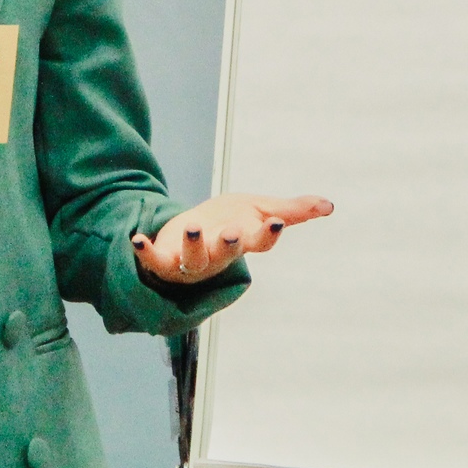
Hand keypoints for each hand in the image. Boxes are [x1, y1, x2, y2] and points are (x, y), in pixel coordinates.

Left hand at [133, 193, 333, 284]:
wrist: (188, 232)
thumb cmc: (229, 221)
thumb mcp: (259, 210)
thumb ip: (293, 211)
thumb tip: (330, 206)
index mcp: (245, 240)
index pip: (261, 241)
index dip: (269, 234)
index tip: (276, 223)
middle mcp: (220, 255)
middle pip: (227, 254)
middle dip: (230, 244)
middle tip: (232, 233)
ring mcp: (192, 261)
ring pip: (194, 259)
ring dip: (194, 245)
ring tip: (193, 226)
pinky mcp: (165, 260)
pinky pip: (154, 262)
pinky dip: (145, 252)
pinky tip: (137, 238)